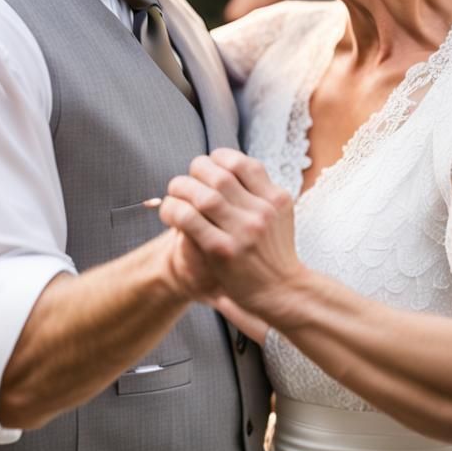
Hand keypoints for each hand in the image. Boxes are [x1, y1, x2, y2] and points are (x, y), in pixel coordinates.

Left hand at [159, 148, 303, 322]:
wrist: (282, 292)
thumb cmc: (274, 253)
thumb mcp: (279, 216)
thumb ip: (259, 192)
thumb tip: (226, 166)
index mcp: (276, 199)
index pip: (244, 164)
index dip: (219, 158)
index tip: (208, 165)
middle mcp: (262, 212)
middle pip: (220, 176)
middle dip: (195, 170)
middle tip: (186, 180)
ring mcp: (243, 232)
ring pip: (201, 195)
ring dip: (180, 189)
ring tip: (173, 194)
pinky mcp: (222, 251)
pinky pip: (189, 219)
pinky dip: (173, 210)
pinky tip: (169, 213)